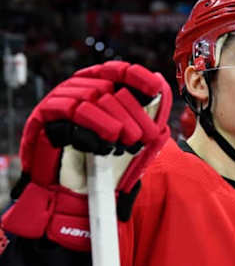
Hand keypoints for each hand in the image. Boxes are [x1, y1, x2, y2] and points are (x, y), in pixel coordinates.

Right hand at [1, 61, 172, 250]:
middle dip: (132, 113)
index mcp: (100, 87)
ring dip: (114, 123)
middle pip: (108, 86)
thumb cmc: (106, 163)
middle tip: (142, 138)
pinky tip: (102, 147)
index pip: (119, 70)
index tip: (155, 88)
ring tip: (124, 145)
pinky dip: (92, 129)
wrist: (76, 194)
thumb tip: (158, 81)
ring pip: (91, 97)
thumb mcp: (134, 137)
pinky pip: (70, 113)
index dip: (138, 76)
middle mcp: (79, 88)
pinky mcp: (44, 117)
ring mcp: (60, 100)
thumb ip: (147, 112)